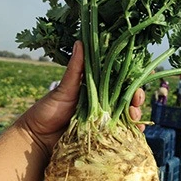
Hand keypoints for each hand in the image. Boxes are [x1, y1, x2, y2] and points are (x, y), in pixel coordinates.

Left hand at [17, 40, 145, 158]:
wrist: (38, 138)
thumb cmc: (49, 110)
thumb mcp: (65, 88)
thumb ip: (76, 69)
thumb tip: (80, 42)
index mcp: (96, 90)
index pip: (120, 82)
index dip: (133, 79)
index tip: (142, 76)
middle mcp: (103, 105)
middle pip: (128, 99)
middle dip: (137, 98)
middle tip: (137, 98)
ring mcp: (104, 122)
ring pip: (127, 117)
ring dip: (136, 115)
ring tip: (134, 115)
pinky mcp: (103, 139)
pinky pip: (121, 135)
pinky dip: (131, 133)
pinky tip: (136, 131)